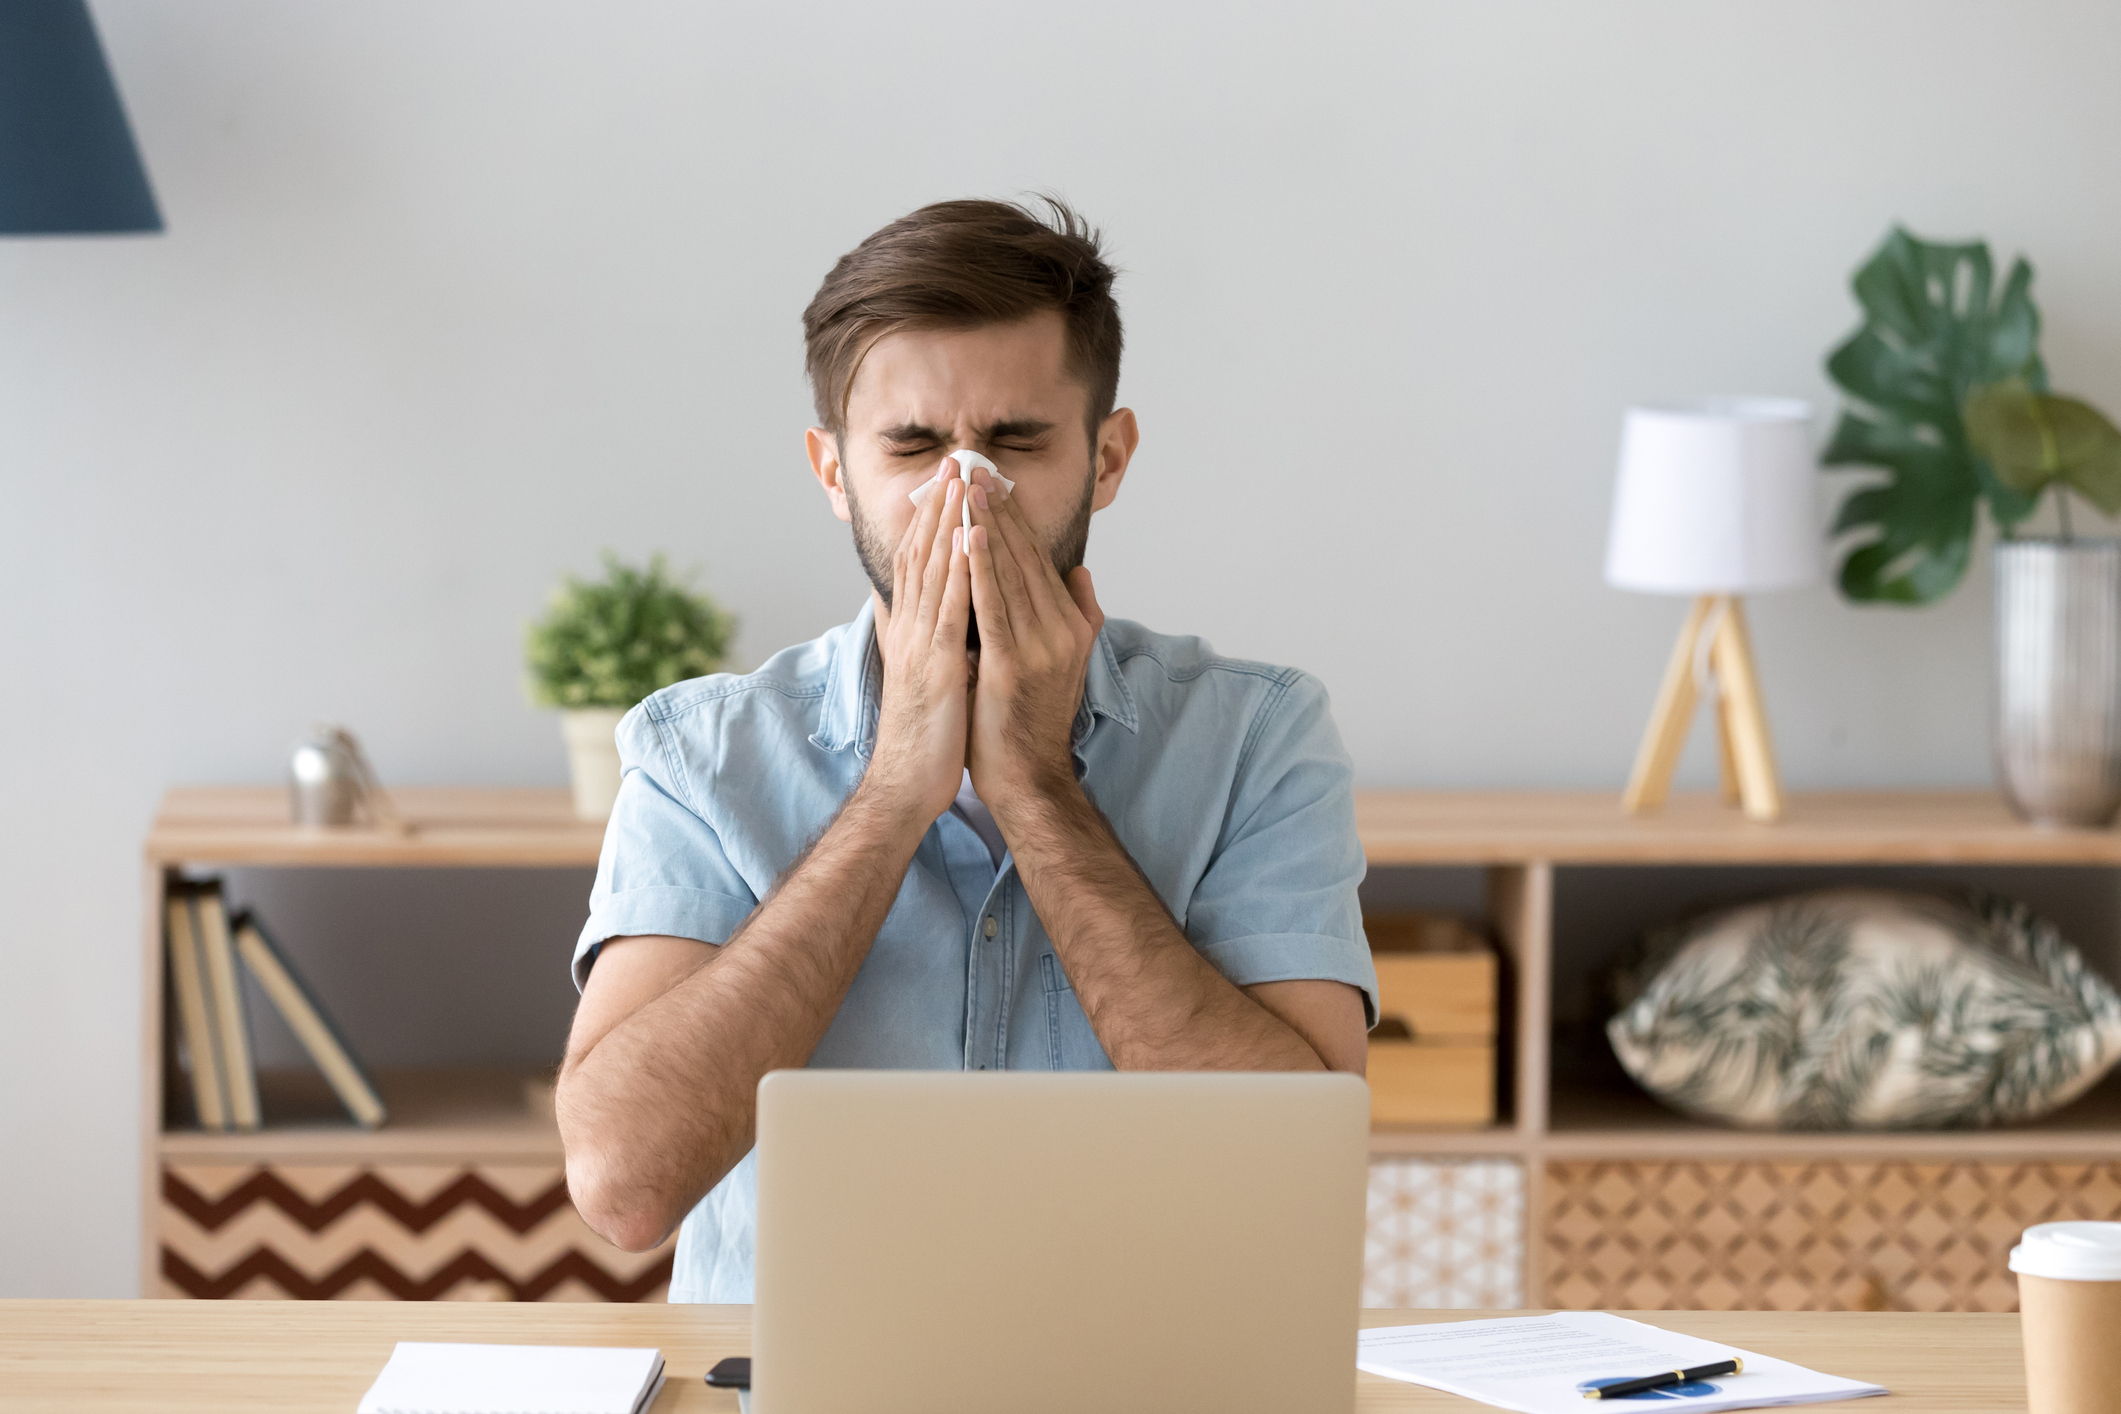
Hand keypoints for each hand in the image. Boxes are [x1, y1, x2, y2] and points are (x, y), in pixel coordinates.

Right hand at [866, 460, 973, 822]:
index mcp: (912, 630)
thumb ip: (927, 639)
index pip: (922, 562)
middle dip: (938, 506)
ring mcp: (919, 644)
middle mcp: (909, 628)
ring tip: (961, 481)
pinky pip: (948, 610)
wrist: (908, 783)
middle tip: (954, 461)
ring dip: (946, 523)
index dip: (933, 519)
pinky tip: (966, 539)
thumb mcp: (928, 675)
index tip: (949, 480)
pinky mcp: (936, 666)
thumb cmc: (925, 735)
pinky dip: (956, 571)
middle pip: (922, 555)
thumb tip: (926, 612)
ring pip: (932, 572)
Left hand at [964, 474, 1104, 805]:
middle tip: (977, 469)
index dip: (1016, 520)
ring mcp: (1041, 646)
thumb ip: (1079, 614)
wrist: (1029, 776)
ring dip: (988, 527)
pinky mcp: (1015, 664)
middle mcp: (1061, 630)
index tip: (994, 483)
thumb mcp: (1066, 661)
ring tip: (970, 488)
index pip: (1039, 560)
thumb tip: (1081, 572)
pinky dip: (981, 568)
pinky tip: (967, 537)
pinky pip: (995, 606)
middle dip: (999, 511)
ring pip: (1010, 574)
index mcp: (1070, 625)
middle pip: (1026, 558)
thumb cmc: (1033, 720)